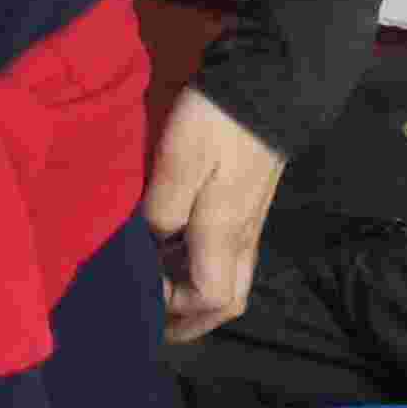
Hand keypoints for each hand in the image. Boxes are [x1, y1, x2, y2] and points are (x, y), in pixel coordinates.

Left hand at [145, 87, 285, 341]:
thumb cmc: (218, 126)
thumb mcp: (178, 164)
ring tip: (155, 288)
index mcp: (225, 234)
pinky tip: (169, 251)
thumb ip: (161, 210)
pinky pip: (226, 255)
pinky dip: (199, 267)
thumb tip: (150, 242)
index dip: (177, 309)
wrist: (264, 88)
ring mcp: (247, 222)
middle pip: (228, 298)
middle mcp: (242, 237)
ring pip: (230, 278)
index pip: (212, 298)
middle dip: (192, 317)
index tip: (142, 299)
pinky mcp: (244, 205)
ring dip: (195, 293)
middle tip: (155, 319)